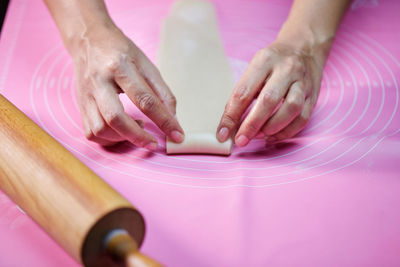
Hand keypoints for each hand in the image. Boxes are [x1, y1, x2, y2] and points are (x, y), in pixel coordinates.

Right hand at [71, 25, 183, 148]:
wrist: (89, 39)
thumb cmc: (121, 52)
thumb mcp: (146, 64)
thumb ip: (162, 91)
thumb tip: (173, 118)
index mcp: (120, 66)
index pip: (145, 99)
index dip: (164, 120)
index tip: (177, 136)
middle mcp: (99, 81)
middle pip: (115, 118)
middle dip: (138, 136)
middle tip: (154, 143)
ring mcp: (86, 95)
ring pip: (100, 129)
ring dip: (122, 137)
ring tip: (137, 129)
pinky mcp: (80, 105)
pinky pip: (91, 132)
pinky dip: (109, 139)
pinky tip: (121, 131)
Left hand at [217, 41, 325, 146]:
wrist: (305, 48)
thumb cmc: (273, 62)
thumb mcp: (255, 68)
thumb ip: (243, 93)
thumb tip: (229, 124)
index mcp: (264, 60)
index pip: (244, 91)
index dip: (231, 116)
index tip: (222, 133)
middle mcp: (286, 69)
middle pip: (268, 100)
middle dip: (251, 125)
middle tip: (241, 140)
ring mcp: (303, 82)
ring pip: (290, 109)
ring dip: (272, 128)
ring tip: (258, 136)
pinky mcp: (313, 96)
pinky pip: (303, 118)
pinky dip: (287, 132)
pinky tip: (273, 136)